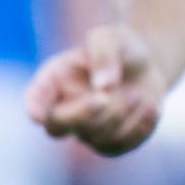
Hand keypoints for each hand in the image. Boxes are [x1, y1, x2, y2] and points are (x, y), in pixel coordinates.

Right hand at [24, 23, 167, 156]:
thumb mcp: (112, 37)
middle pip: (57, 127)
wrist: (148, 66)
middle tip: (105, 97)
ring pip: (93, 137)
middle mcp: (64, 109)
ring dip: (120, 115)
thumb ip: (104, 54)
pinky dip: (138, 127)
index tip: (38, 115)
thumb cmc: (121, 47)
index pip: (35, 98)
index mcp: (55, 80)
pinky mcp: (109, 143)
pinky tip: (150, 106)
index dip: (34, 107)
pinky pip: (118, 146)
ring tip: (138, 93)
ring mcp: (85, 129)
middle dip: (83, 114)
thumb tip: (104, 87)